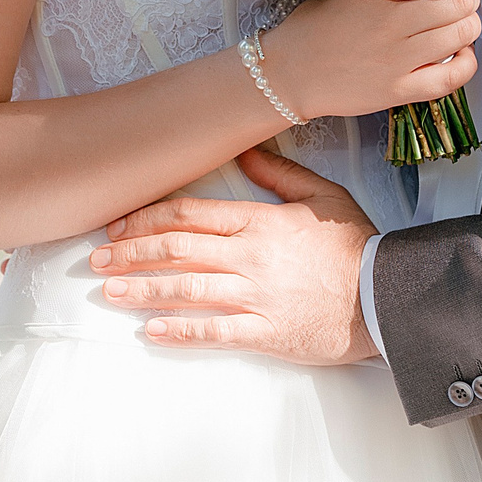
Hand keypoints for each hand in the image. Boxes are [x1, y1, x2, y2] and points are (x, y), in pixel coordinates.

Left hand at [86, 147, 377, 363]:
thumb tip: (246, 149)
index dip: (147, 219)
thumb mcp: (322, 195)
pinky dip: (181, 332)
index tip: (118, 225)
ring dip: (143, 289)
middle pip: (177, 250)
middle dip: (131, 253)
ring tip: (110, 291)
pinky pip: (215, 332)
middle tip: (96, 258)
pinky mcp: (266, 332)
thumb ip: (279, 173)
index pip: (189, 214)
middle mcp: (249, 257)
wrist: (386, 295)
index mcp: (258, 221)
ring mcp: (256, 296)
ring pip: (188, 289)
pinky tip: (152, 331)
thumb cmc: (354, 244)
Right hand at [262, 0, 480, 119]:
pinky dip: (467, 61)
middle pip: (460, 1)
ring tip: (452, 23)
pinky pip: (455, 76)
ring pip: (463, 33)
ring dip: (466, 24)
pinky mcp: (400, 91)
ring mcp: (397, 60)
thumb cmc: (318, 26)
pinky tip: (459, 52)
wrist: (290, 74)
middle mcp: (390, 22)